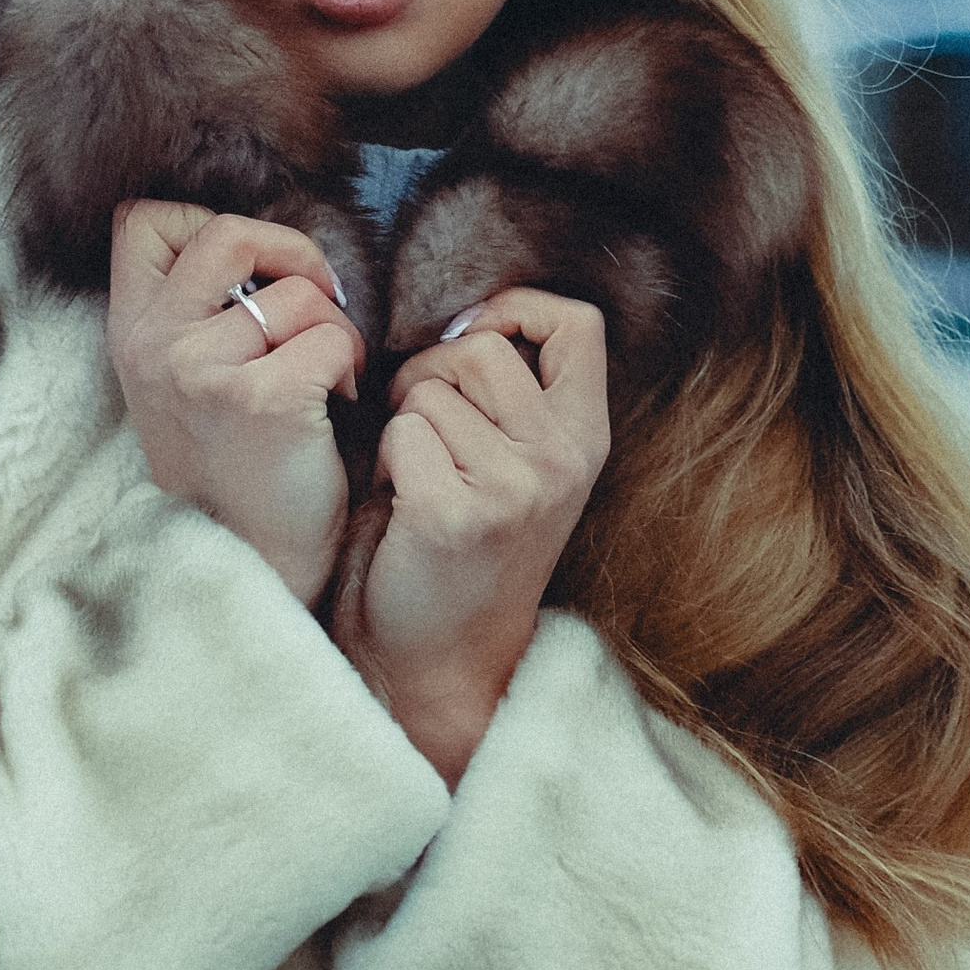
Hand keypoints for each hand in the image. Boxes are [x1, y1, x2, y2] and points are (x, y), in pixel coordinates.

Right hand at [107, 202, 363, 604]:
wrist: (252, 562)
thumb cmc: (232, 468)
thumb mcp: (179, 383)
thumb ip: (193, 315)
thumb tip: (258, 245)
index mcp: (130, 334)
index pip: (143, 221)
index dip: (204, 223)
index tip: (247, 272)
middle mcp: (155, 345)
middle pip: (225, 233)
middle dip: (289, 254)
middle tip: (315, 297)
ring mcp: (202, 371)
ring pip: (295, 292)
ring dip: (332, 325)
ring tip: (329, 374)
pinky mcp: (262, 400)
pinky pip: (331, 338)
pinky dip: (350, 364)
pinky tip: (339, 402)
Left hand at [332, 288, 609, 784]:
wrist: (439, 659)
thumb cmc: (464, 546)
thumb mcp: (522, 465)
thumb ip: (514, 397)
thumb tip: (468, 319)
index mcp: (585, 439)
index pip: (578, 324)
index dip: (516, 310)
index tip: (473, 338)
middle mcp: (562, 461)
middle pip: (482, 348)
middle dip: (431, 372)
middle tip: (421, 427)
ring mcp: (514, 489)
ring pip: (428, 390)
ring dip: (402, 424)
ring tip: (415, 476)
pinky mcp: (454, 514)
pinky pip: (399, 434)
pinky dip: (384, 463)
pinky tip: (399, 506)